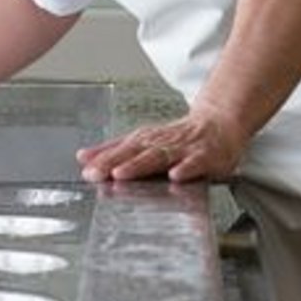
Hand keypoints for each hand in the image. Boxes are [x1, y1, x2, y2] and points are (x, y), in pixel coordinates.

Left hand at [76, 107, 245, 184]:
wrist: (218, 124)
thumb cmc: (179, 137)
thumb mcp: (144, 140)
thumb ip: (114, 150)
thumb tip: (83, 157)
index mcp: (145, 140)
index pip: (120, 149)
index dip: (103, 160)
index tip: (87, 170)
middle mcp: (161, 142)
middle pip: (134, 152)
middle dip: (114, 162)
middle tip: (97, 173)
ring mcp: (183, 149)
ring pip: (159, 156)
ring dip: (140, 165)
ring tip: (123, 174)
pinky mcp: (204, 156)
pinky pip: (195, 163)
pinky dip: (185, 169)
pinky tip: (175, 176)